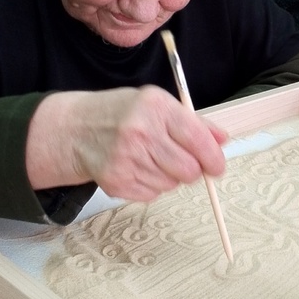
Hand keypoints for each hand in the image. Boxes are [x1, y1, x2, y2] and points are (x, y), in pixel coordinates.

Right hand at [26, 86, 227, 201]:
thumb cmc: (121, 114)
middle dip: (193, 170)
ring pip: (172, 184)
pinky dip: (151, 185)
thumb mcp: (156, 104)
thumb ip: (193, 122)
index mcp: (155, 107)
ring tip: (151, 159)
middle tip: (184, 162)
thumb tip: (222, 140)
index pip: (197, 139)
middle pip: (189, 169)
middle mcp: (141, 132)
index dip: (214, 157)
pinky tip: (137, 167)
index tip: (217, 166)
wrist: (75, 129)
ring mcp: (126, 159)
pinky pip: (152, 194)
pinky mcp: (116, 182)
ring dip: (169, 177)